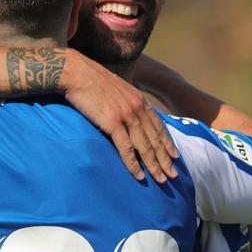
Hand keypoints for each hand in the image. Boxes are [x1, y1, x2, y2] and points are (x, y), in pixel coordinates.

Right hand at [61, 50, 178, 182]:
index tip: (175, 156)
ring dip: (154, 165)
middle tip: (173, 175)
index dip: (167, 143)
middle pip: (155, 139)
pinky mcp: (112, 123)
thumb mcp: (116, 87)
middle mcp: (137, 108)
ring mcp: (126, 116)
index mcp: (139, 99)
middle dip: (166, 159)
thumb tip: (126, 110)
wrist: (76, 72)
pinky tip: (139, 175)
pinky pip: (126, 148)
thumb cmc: (91, 79)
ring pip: (145, 146)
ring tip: (162, 180)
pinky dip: (133, 164)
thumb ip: (125, 100)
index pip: (159, 126)